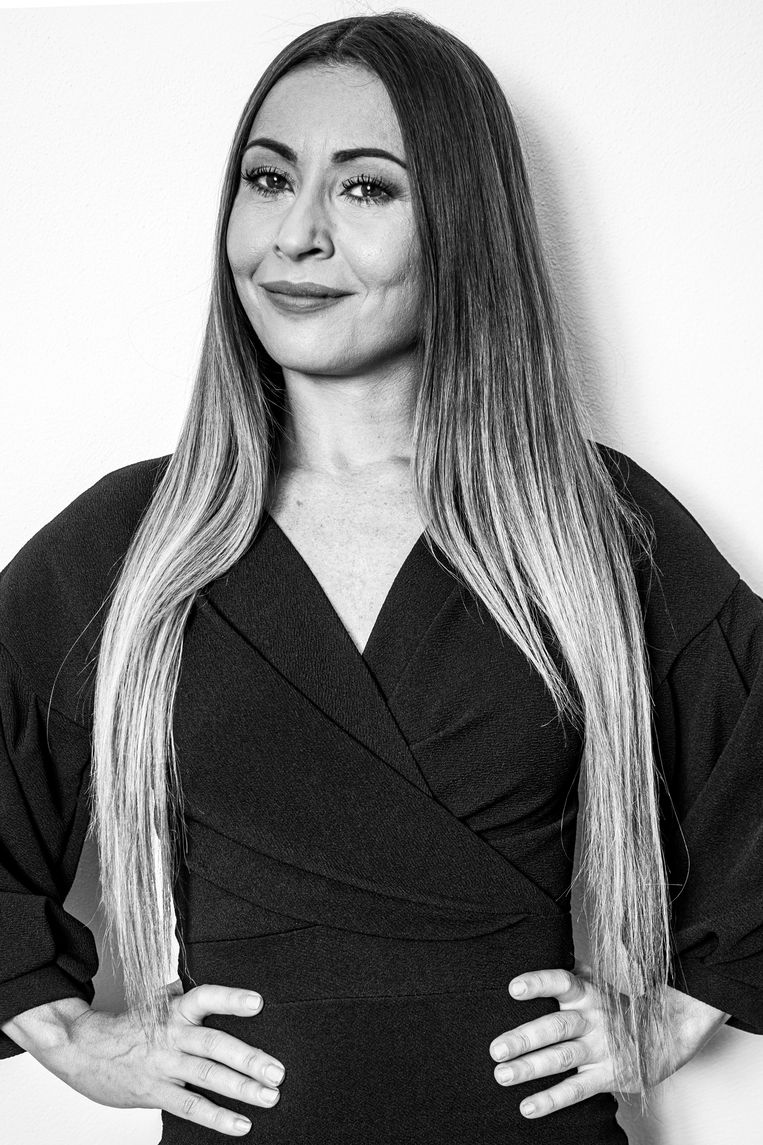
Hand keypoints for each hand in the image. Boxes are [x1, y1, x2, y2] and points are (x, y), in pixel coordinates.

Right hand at [41, 981, 285, 1136]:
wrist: (80, 1049)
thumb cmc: (124, 1027)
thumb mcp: (153, 1003)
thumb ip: (182, 999)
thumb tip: (206, 992)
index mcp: (172, 1010)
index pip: (204, 999)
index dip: (230, 999)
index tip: (257, 1002)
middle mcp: (170, 1036)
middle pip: (213, 1044)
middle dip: (247, 1059)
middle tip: (276, 1071)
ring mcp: (163, 1066)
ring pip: (206, 1077)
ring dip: (240, 1088)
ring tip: (269, 1096)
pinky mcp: (154, 1092)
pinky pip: (189, 1107)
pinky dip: (217, 1117)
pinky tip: (241, 1123)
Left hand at [488, 961, 724, 1119]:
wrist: (673, 1031)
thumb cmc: (622, 1005)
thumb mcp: (601, 981)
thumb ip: (573, 970)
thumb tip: (540, 946)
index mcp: (589, 993)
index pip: (562, 982)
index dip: (538, 983)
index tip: (513, 988)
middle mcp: (593, 1020)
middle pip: (556, 1027)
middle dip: (524, 1039)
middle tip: (495, 1049)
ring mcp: (601, 1049)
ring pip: (562, 1059)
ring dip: (530, 1068)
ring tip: (502, 1075)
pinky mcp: (608, 1076)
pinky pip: (577, 1090)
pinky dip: (551, 1100)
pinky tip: (527, 1106)